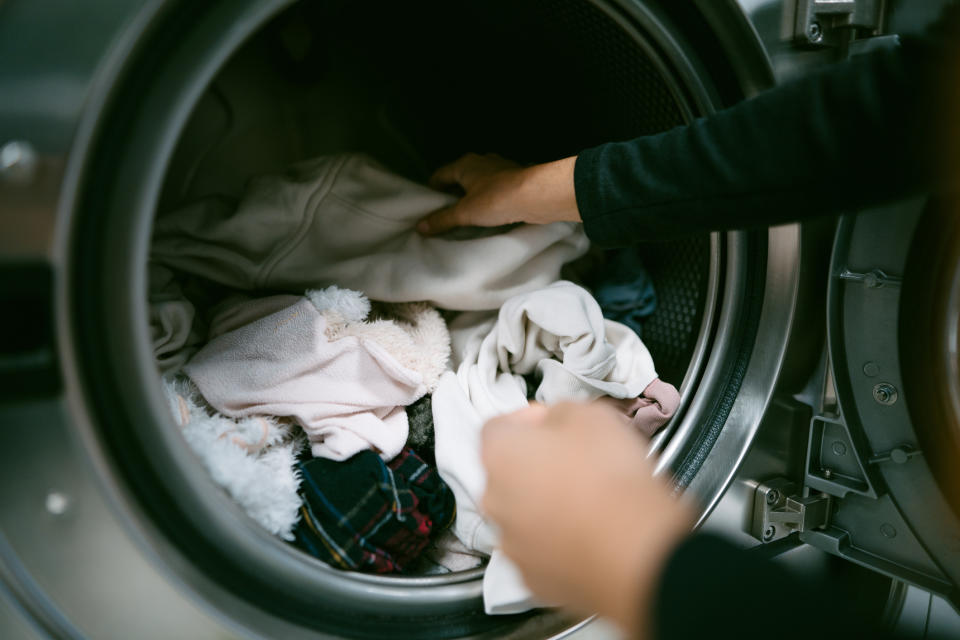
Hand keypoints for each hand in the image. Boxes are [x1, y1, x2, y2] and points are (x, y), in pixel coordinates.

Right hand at [417, 153, 580, 234]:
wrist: (536, 196)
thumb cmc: (496, 199)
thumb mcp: (465, 213)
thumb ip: (442, 219)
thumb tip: (421, 226)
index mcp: (465, 164)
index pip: (441, 174)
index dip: (432, 189)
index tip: (428, 204)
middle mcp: (482, 162)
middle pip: (460, 177)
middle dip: (453, 193)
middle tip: (446, 212)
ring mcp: (500, 169)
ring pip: (480, 182)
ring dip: (473, 195)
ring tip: (467, 215)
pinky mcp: (515, 180)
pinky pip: (496, 188)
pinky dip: (490, 198)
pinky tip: (490, 212)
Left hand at [481, 402, 694, 638]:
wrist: (637, 551)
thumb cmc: (610, 476)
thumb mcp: (589, 415)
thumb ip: (559, 412)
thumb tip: (553, 421)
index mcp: (499, 454)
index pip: (497, 427)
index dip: (527, 420)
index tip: (552, 421)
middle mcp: (494, 501)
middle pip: (507, 474)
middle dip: (536, 464)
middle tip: (575, 461)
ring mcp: (512, 545)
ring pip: (523, 516)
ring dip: (546, 505)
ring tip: (588, 501)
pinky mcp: (535, 579)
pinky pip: (542, 552)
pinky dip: (559, 543)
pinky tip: (590, 535)